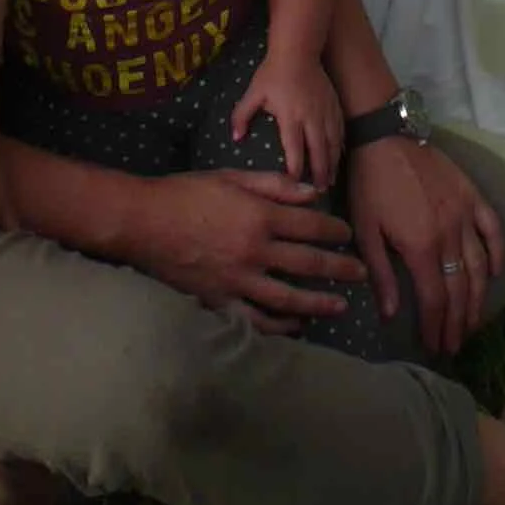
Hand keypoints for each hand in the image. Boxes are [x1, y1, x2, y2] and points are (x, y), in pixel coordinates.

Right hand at [126, 167, 367, 329]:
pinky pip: (256, 320)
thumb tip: (312, 192)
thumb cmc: (186, 193)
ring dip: (319, 303)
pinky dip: (279, 325)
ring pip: (289, 297)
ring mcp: (238, 280)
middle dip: (340, 268)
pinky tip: (296, 327)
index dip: (335, 230)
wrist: (143, 222)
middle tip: (361, 273)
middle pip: (308, 263)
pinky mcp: (220, 301)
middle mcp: (255, 250)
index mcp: (259, 216)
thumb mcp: (231, 177)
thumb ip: (274, 184)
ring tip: (340, 306)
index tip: (348, 234)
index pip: (311, 225)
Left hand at [229, 51, 345, 186]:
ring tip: (330, 181)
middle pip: (318, 152)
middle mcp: (311, 118)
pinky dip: (339, 147)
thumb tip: (235, 138)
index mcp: (290, 117)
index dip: (296, 171)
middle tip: (319, 192)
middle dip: (319, 174)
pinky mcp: (334, 105)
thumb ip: (241, 115)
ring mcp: (325, 112)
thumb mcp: (253, 93)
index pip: (295, 151)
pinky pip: (340, 131)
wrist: (298, 50)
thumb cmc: (273, 73)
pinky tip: (337, 157)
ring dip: (332, 164)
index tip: (294, 185)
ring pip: (332, 144)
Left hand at [346, 134, 504, 360]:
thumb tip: (391, 314)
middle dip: (458, 322)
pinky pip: (492, 229)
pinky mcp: (472, 196)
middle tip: (455, 344)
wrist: (385, 137)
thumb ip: (382, 274)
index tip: (435, 346)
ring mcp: (465, 214)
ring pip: (479, 266)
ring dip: (478, 298)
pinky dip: (497, 252)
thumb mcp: (365, 232)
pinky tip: (494, 273)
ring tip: (473, 322)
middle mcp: (449, 234)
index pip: (434, 299)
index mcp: (421, 247)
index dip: (436, 326)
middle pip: (460, 289)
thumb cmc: (369, 185)